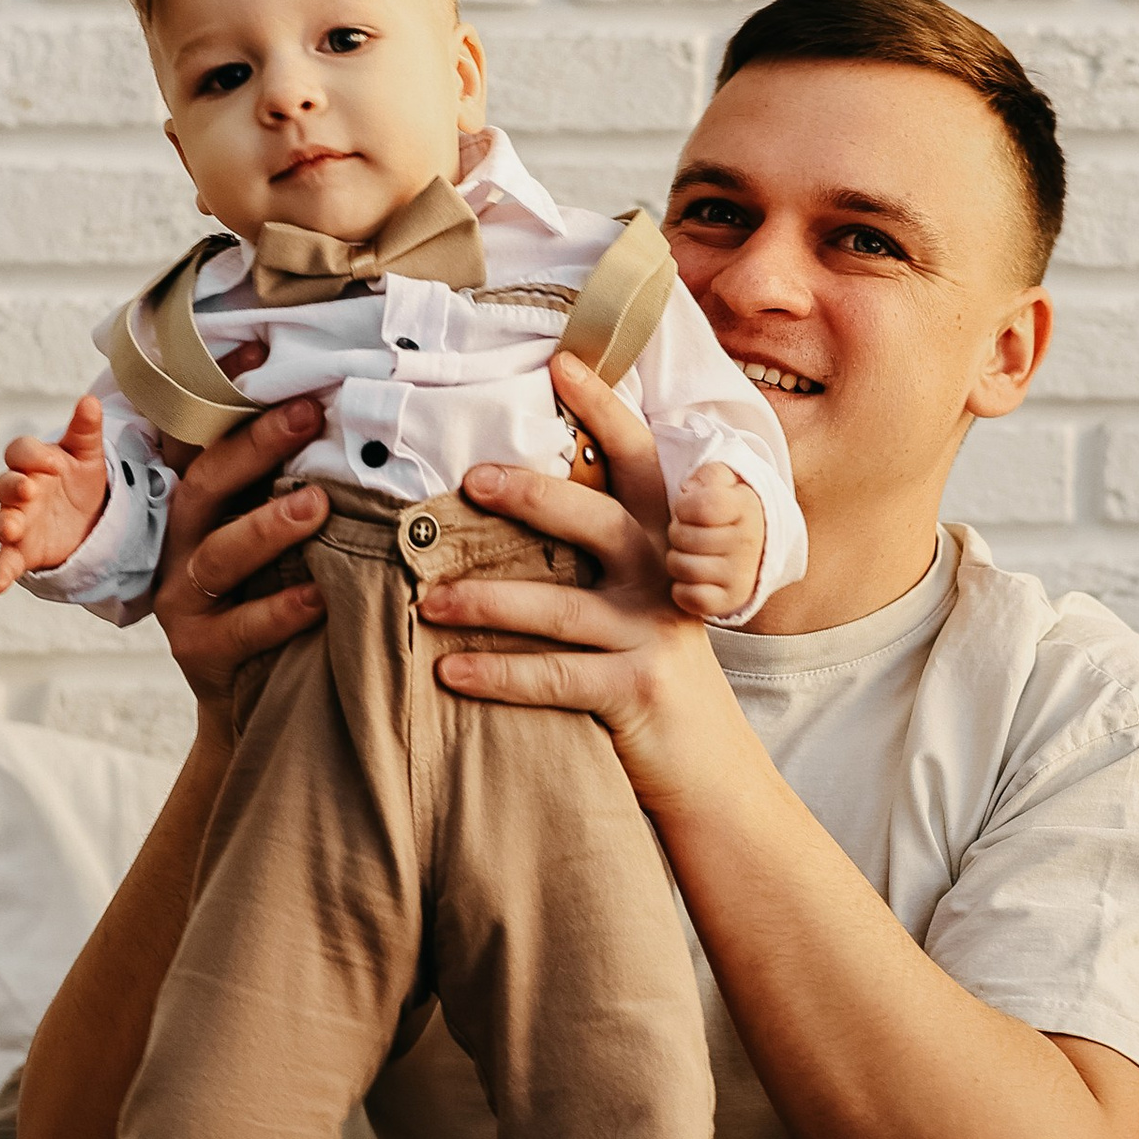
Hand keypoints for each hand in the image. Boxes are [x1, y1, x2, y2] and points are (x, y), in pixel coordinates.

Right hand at [0, 395, 110, 592]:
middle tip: (29, 490)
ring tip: (13, 529)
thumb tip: (90, 401)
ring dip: (4, 524)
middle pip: (6, 484)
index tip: (54, 463)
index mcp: (33, 463)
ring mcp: (18, 521)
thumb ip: (86, 430)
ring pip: (2, 521)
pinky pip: (5, 561)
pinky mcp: (22, 551)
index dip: (33, 455)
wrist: (91, 519)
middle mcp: (20, 491)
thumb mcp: (88, 455)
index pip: (20, 451)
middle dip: (14, 487)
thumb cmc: (81, 480)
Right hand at [150, 394, 330, 713]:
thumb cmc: (269, 602)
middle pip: (206, 484)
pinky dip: (283, 607)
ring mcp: (185, 600)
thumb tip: (343, 408)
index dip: (220, 394)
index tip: (256, 347)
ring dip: (268, 525)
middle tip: (306, 411)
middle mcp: (180, 546)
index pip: (199, 439)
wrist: (246, 707)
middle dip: (252, 445)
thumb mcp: (271, 539)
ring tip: (317, 503)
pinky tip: (322, 592)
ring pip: (220, 554)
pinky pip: (244, 627)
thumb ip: (292, 482)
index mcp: (195, 509)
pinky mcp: (202, 651)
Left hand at [423, 353, 741, 813]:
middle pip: (596, 521)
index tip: (562, 362)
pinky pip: (554, 677)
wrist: (712, 775)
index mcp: (665, 545)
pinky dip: (496, 674)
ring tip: (426, 601)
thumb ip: (600, 554)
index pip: (638, 462)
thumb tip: (510, 494)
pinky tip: (448, 672)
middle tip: (469, 480)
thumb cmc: (655, 676)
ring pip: (559, 607)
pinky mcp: (638, 692)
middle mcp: (666, 579)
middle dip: (531, 495)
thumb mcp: (643, 603)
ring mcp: (655, 635)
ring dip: (485, 601)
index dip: (605, 409)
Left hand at [666, 461, 762, 624]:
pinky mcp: (731, 601)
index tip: (689, 508)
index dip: (683, 506)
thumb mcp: (721, 480)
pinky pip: (690, 598)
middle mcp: (748, 542)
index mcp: (746, 506)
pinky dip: (682, 590)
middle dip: (676, 532)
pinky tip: (691, 577)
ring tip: (689, 553)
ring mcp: (741, 575)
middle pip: (682, 537)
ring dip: (676, 559)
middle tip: (688, 532)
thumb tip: (689, 490)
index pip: (699, 506)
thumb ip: (705, 474)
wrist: (756, 545)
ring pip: (682, 567)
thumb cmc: (725, 508)